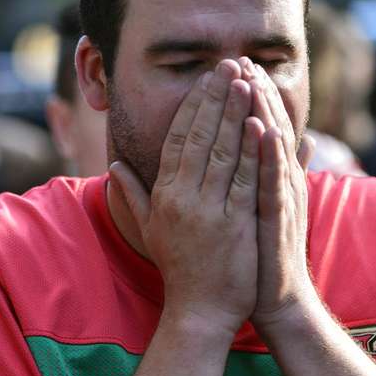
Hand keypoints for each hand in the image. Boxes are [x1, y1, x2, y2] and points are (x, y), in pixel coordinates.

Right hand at [110, 60, 263, 336]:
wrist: (200, 311)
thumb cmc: (177, 267)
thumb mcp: (148, 228)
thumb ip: (132, 194)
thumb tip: (112, 166)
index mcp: (165, 194)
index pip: (178, 138)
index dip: (193, 105)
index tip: (206, 79)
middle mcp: (183, 197)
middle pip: (200, 136)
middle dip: (216, 97)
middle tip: (228, 64)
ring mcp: (209, 210)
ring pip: (224, 151)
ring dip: (236, 113)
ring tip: (247, 79)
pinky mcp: (235, 224)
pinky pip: (246, 180)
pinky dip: (255, 151)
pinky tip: (263, 124)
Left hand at [243, 60, 314, 333]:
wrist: (277, 298)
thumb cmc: (261, 253)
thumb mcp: (262, 208)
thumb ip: (269, 176)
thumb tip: (289, 146)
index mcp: (269, 178)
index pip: (258, 128)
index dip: (247, 98)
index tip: (231, 68)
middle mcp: (279, 181)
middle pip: (267, 128)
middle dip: (254, 93)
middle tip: (240, 59)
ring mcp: (281, 198)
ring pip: (272, 147)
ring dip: (264, 111)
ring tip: (252, 79)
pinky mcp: (279, 218)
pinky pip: (274, 181)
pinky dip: (270, 154)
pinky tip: (262, 128)